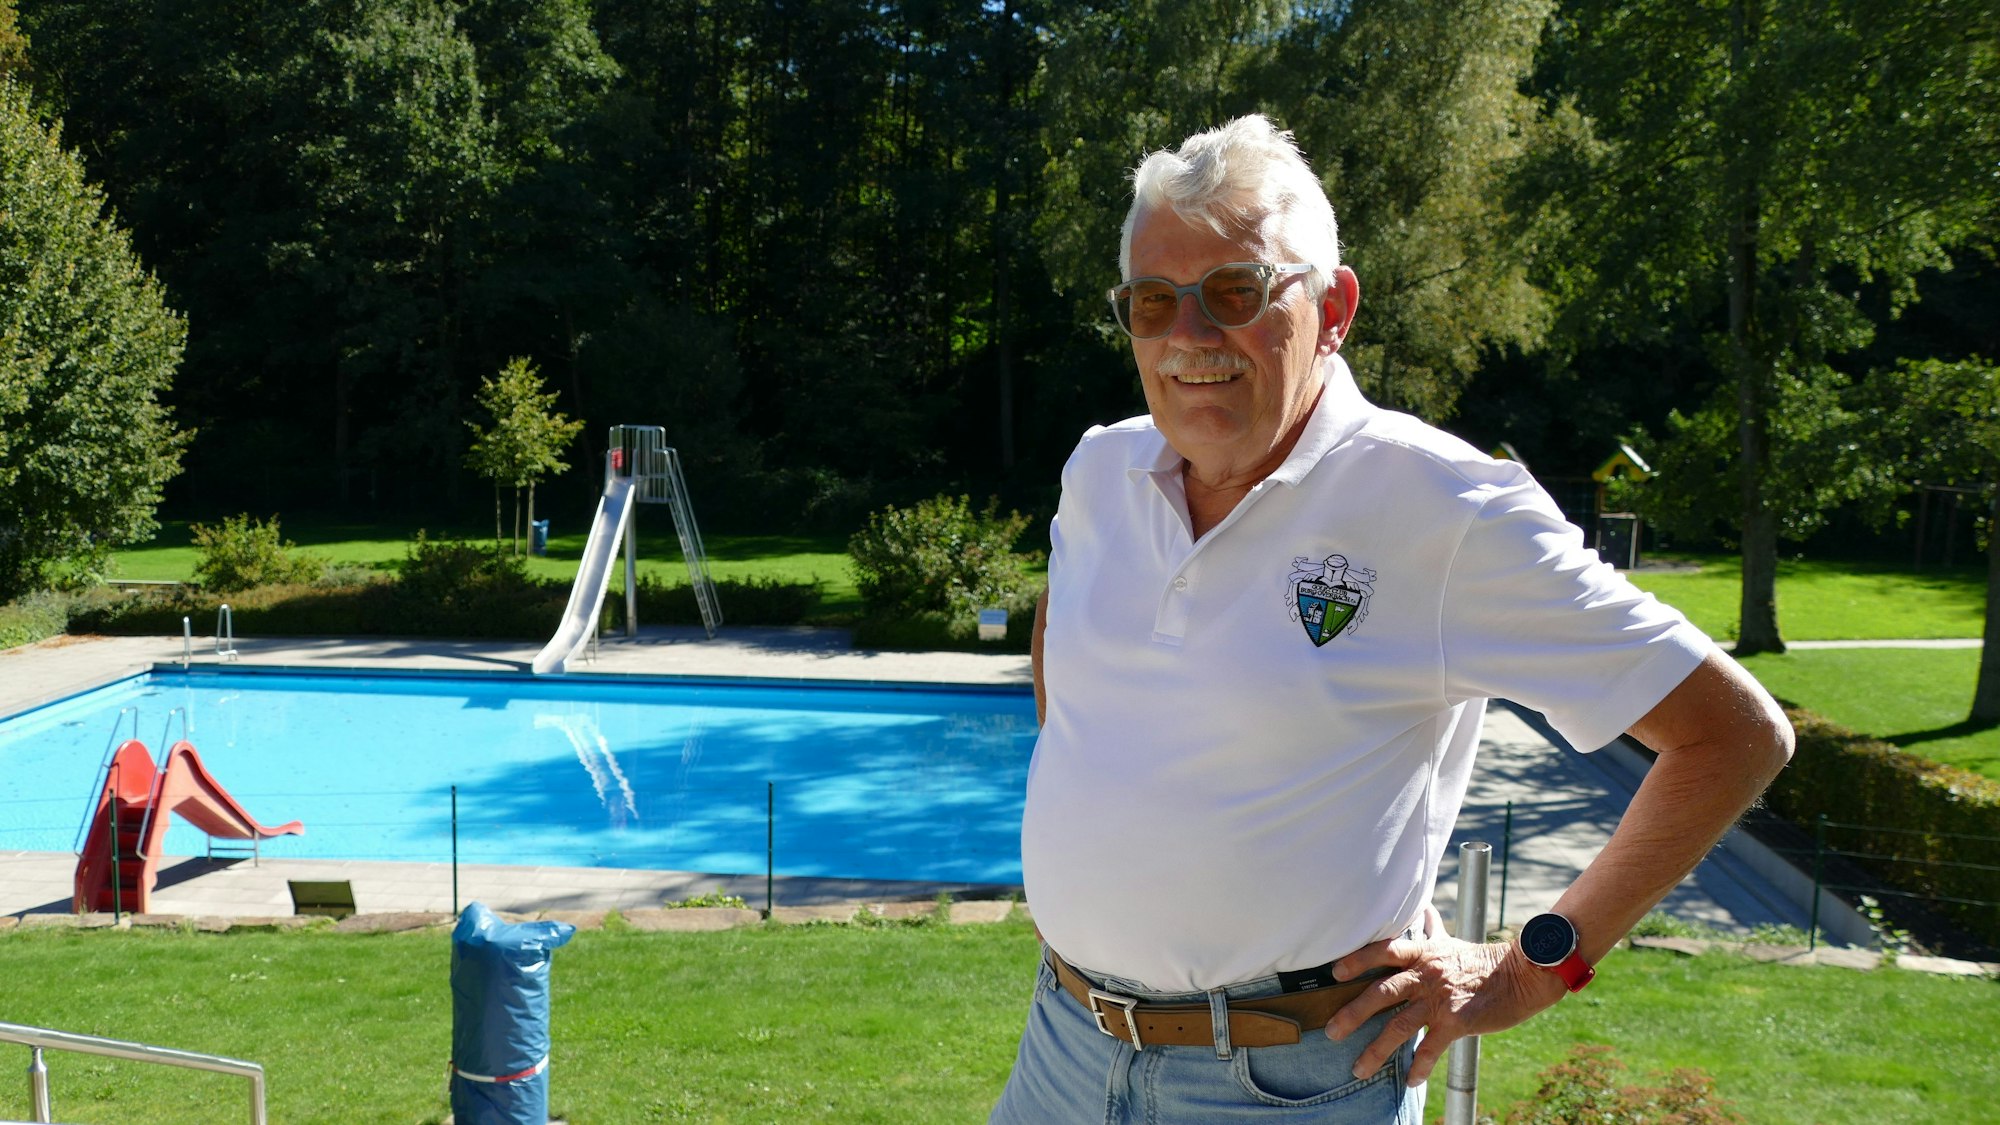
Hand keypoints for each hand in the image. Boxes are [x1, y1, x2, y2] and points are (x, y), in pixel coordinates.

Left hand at [1324, 935, 1566, 1085]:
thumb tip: (1423, 910)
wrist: (1521, 976)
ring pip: (1399, 1026)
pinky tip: (1410, 1080)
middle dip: (1353, 1013)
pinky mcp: (1456, 1022)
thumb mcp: (1452, 943)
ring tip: (1358, 1069)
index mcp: (1423, 953)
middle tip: (1331, 1031)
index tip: (1334, 972)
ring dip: (1376, 1050)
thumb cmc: (1483, 961)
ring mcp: (1439, 1000)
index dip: (1358, 960)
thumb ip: (1432, 931)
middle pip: (1381, 992)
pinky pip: (1431, 1048)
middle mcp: (1426, 975)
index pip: (1383, 951)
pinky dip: (1420, 1066)